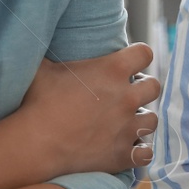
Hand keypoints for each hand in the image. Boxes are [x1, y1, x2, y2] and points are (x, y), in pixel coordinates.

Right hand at [13, 45, 160, 177]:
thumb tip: (38, 33)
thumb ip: (48, 49)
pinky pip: (147, 153)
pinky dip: (140, 152)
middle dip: (143, 88)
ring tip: (126, 122)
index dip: (139, 56)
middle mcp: (127, 97)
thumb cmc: (37, 102)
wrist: (34, 144)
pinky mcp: (123, 155)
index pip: (144, 53)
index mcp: (113, 70)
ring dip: (141, 120)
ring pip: (152, 120)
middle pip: (154, 86)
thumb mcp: (43, 67)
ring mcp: (127, 128)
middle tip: (126, 94)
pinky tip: (130, 149)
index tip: (130, 63)